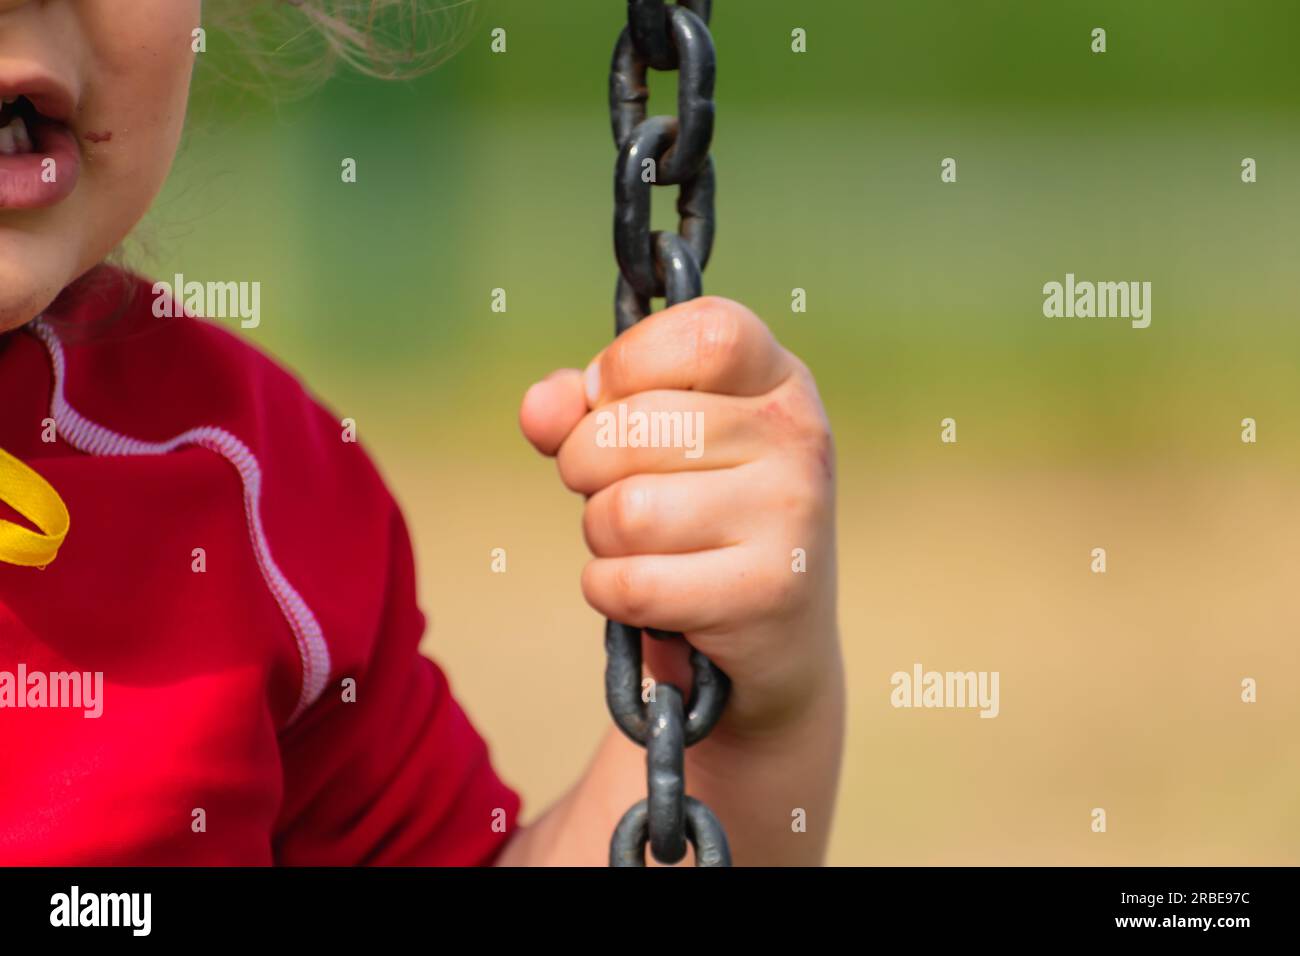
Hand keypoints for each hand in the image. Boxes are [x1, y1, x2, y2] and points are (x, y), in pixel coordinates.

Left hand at [519, 296, 839, 736]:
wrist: (776, 636)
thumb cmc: (702, 517)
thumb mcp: (654, 442)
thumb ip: (587, 409)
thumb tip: (540, 409)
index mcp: (778, 378)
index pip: (704, 331)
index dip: (629, 363)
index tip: (610, 400)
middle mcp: (798, 436)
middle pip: (631, 428)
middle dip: (585, 466)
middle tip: (616, 491)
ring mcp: (791, 513)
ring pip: (624, 511)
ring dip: (601, 536)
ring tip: (641, 545)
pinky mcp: (769, 592)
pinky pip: (630, 583)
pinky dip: (610, 592)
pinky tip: (647, 593)